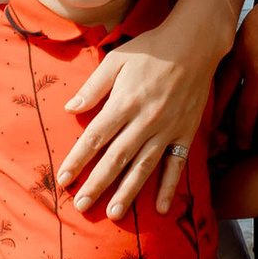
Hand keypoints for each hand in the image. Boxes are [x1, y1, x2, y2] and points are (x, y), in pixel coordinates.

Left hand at [58, 2, 225, 218]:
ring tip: (114, 214)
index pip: (95, 137)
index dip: (77, 160)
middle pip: (116, 158)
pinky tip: (162, 209)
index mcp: (124, 102)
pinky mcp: (185, 134)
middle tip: (81, 205)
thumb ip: (93, 87)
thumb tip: (69, 108)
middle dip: (97, 184)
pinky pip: (177, 165)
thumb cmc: (150, 50)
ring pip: (144, 167)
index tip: (63, 178)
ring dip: (128, 192)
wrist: (194, 44)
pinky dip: (170, 188)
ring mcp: (167, 130)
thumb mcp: (115, 61)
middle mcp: (145, 120)